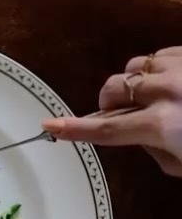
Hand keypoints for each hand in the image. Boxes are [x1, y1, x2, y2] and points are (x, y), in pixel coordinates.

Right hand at [41, 46, 181, 176]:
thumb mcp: (181, 163)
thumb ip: (153, 147)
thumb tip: (136, 131)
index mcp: (162, 125)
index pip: (107, 130)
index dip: (75, 129)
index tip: (50, 126)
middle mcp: (166, 90)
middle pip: (113, 89)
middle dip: (110, 103)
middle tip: (127, 116)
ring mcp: (179, 67)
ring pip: (134, 67)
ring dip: (134, 84)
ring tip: (154, 97)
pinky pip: (158, 55)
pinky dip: (157, 70)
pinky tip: (173, 83)